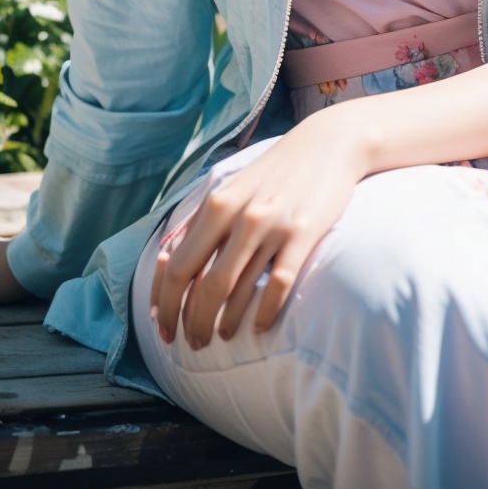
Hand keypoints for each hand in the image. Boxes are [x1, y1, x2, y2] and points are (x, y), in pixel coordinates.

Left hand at [150, 107, 368, 349]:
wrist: (326, 144)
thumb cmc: (274, 172)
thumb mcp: (232, 188)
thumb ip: (203, 221)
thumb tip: (170, 262)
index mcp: (216, 204)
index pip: (178, 266)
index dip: (164, 303)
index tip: (161, 326)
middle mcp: (240, 216)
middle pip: (204, 285)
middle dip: (192, 322)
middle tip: (193, 344)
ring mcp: (272, 226)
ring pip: (239, 290)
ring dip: (226, 322)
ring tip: (223, 335)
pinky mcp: (303, 233)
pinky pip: (278, 285)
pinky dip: (265, 313)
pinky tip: (260, 326)